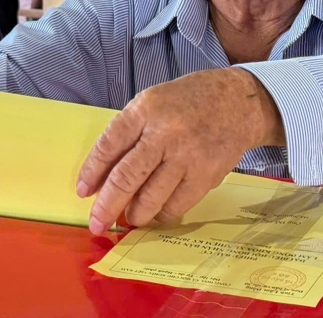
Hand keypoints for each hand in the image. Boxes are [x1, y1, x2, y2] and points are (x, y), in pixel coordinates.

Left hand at [77, 68, 284, 234]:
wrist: (240, 102)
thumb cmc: (189, 101)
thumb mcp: (153, 102)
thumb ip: (129, 132)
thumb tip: (104, 174)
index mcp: (146, 109)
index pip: (109, 144)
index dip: (92, 171)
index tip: (83, 190)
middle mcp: (165, 133)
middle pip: (127, 177)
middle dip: (106, 205)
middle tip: (96, 222)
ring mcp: (187, 156)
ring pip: (151, 197)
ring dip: (134, 214)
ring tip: (127, 218)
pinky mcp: (206, 176)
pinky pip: (176, 206)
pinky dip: (161, 214)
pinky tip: (155, 213)